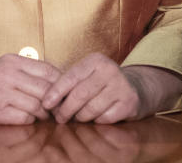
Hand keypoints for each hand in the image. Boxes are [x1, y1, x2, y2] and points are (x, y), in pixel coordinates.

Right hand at [0, 54, 61, 123]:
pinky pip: (24, 118)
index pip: (48, 71)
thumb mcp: (6, 66)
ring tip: (45, 114)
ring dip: (44, 113)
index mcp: (12, 61)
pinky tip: (28, 118)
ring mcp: (0, 94)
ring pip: (36, 106)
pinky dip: (30, 120)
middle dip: (55, 101)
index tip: (66, 91)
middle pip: (45, 90)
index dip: (61, 83)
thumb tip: (60, 79)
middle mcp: (7, 75)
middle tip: (60, 107)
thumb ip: (29, 70)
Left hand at [41, 54, 181, 123]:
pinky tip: (97, 117)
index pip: (70, 77)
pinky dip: (97, 122)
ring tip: (78, 117)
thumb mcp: (87, 75)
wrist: (135, 87)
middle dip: (65, 110)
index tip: (45, 104)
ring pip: (91, 109)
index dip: (56, 92)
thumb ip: (69, 84)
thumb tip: (47, 102)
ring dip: (81, 118)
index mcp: (95, 60)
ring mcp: (121, 86)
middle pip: (79, 95)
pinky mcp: (129, 102)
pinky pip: (104, 119)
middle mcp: (110, 70)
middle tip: (59, 118)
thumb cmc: (102, 83)